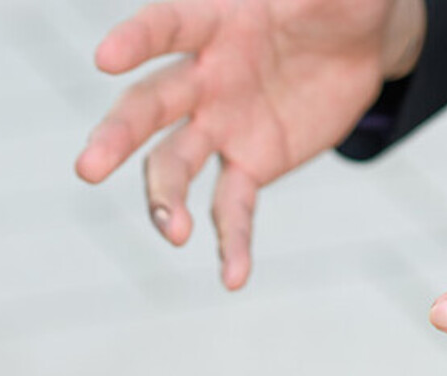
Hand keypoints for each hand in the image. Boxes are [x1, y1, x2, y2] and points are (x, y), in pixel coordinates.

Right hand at [75, 0, 426, 288]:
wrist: (359, 45)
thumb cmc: (336, 3)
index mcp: (215, 22)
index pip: (166, 27)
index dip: (136, 41)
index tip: (105, 57)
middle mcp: (203, 77)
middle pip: (148, 107)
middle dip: (118, 136)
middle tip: (87, 169)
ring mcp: (220, 125)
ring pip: (174, 165)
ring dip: (164, 199)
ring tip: (171, 232)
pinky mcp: (249, 164)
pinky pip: (232, 208)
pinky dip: (231, 242)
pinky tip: (233, 277)